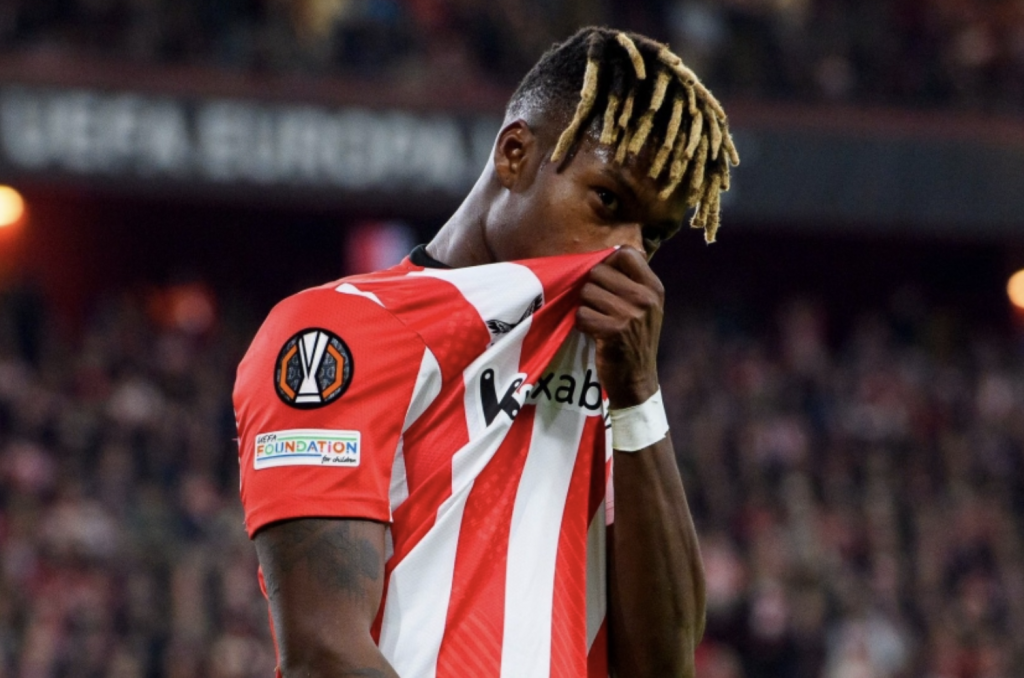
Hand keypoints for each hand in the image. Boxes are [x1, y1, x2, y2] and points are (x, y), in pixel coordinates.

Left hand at [576, 247, 663, 408]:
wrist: (637, 379)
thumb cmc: (636, 339)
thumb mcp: (645, 306)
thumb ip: (630, 281)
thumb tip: (605, 254)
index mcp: (654, 287)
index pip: (626, 253)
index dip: (608, 263)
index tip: (606, 280)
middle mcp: (645, 298)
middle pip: (598, 272)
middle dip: (592, 288)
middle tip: (599, 307)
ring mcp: (630, 314)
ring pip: (587, 292)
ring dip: (585, 306)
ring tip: (598, 320)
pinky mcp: (612, 331)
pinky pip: (581, 314)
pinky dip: (582, 323)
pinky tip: (594, 332)